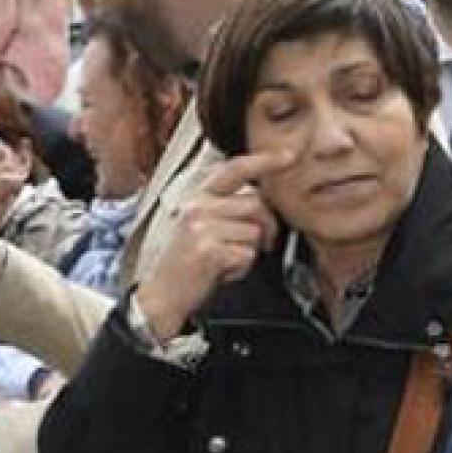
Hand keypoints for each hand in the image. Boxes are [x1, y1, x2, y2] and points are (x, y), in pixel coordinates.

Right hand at [0, 125, 28, 291]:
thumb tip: (26, 143)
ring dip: (15, 178)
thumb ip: (11, 165)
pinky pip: (4, 181)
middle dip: (12, 164)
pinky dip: (15, 185)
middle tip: (12, 183)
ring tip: (9, 194)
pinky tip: (12, 196)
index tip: (5, 162)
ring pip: (3, 164)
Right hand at [134, 151, 284, 341]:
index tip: (289, 156)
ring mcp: (202, 227)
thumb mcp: (202, 227)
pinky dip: (241, 270)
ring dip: (250, 252)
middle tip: (264, 245)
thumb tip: (264, 203)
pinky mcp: (209, 250)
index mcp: (197, 196)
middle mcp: (198, 206)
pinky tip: (222, 273)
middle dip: (268, 227)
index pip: (235, 168)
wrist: (161, 296)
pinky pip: (247, 255)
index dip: (264, 160)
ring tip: (227, 261)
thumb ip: (228, 208)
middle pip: (256, 204)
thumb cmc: (186, 264)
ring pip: (255, 232)